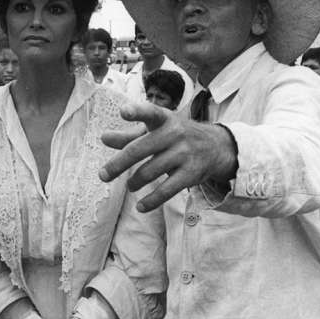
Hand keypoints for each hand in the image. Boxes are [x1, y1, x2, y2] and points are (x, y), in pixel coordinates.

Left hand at [98, 101, 237, 211]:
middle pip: (140, 149)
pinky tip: (140, 207)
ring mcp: (184, 153)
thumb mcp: (155, 131)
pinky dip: (151, 201)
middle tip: (103, 175)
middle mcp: (174, 133)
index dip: (136, 112)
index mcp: (164, 119)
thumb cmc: (175, 136)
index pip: (150, 113)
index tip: (123, 112)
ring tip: (130, 185)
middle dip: (119, 164)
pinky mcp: (191, 173)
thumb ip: (129, 136)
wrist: (216, 146)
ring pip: (150, 171)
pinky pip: (167, 190)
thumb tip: (104, 138)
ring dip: (135, 181)